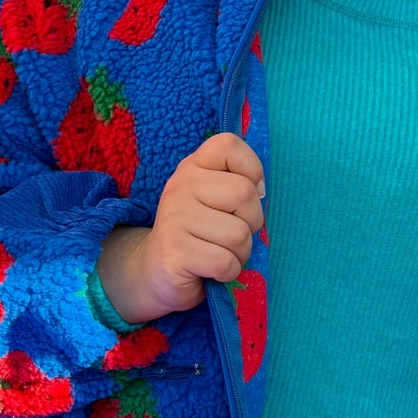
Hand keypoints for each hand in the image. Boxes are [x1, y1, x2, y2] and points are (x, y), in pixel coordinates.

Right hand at [97, 132, 265, 321]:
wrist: (156, 271)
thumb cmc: (200, 234)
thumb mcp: (216, 200)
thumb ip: (239, 184)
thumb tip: (260, 191)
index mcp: (193, 166)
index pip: (229, 145)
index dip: (252, 169)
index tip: (246, 195)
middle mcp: (180, 185)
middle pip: (244, 194)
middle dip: (251, 222)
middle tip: (232, 234)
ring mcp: (174, 218)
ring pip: (239, 234)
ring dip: (240, 252)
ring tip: (220, 252)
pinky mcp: (174, 252)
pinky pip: (225, 262)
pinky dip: (229, 272)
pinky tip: (212, 270)